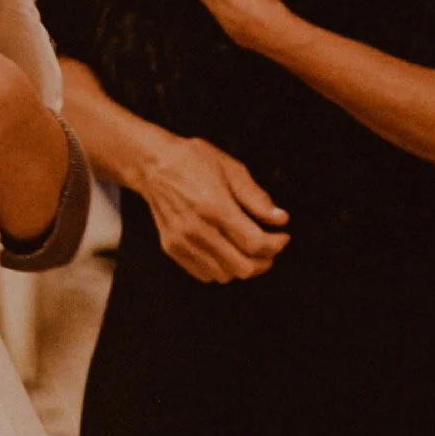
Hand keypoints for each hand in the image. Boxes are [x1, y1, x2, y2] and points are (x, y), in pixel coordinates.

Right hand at [138, 128, 286, 281]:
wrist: (152, 164)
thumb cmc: (192, 160)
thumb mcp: (230, 168)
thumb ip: (256, 197)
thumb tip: (280, 219)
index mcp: (214, 207)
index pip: (255, 244)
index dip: (276, 245)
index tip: (282, 236)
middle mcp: (197, 229)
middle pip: (243, 267)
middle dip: (264, 261)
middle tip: (269, 247)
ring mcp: (182, 242)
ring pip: (225, 275)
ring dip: (242, 267)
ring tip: (248, 250)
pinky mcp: (172, 248)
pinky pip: (204, 274)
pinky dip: (221, 269)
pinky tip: (226, 251)